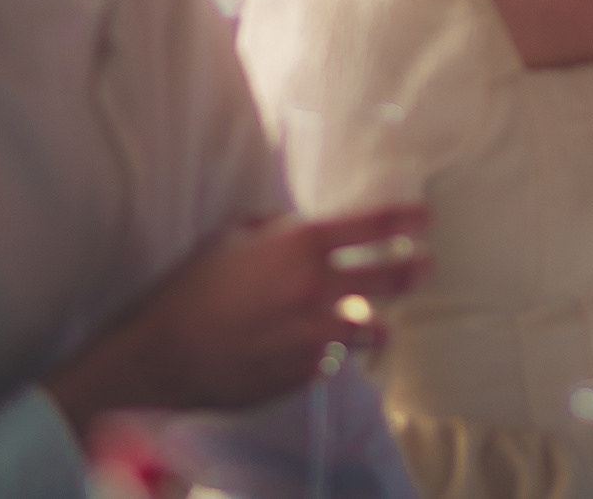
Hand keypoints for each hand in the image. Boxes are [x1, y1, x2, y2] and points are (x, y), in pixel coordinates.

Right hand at [45, 205, 429, 435]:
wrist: (166, 355)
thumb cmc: (192, 288)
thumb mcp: (229, 235)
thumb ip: (273, 227)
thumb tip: (295, 225)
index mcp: (300, 246)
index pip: (371, 227)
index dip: (405, 220)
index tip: (425, 218)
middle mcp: (318, 289)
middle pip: (389, 279)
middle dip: (412, 272)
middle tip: (423, 267)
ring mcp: (317, 335)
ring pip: (371, 330)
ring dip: (375, 325)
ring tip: (378, 326)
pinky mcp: (306, 373)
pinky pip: (333, 360)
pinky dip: (330, 354)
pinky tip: (317, 352)